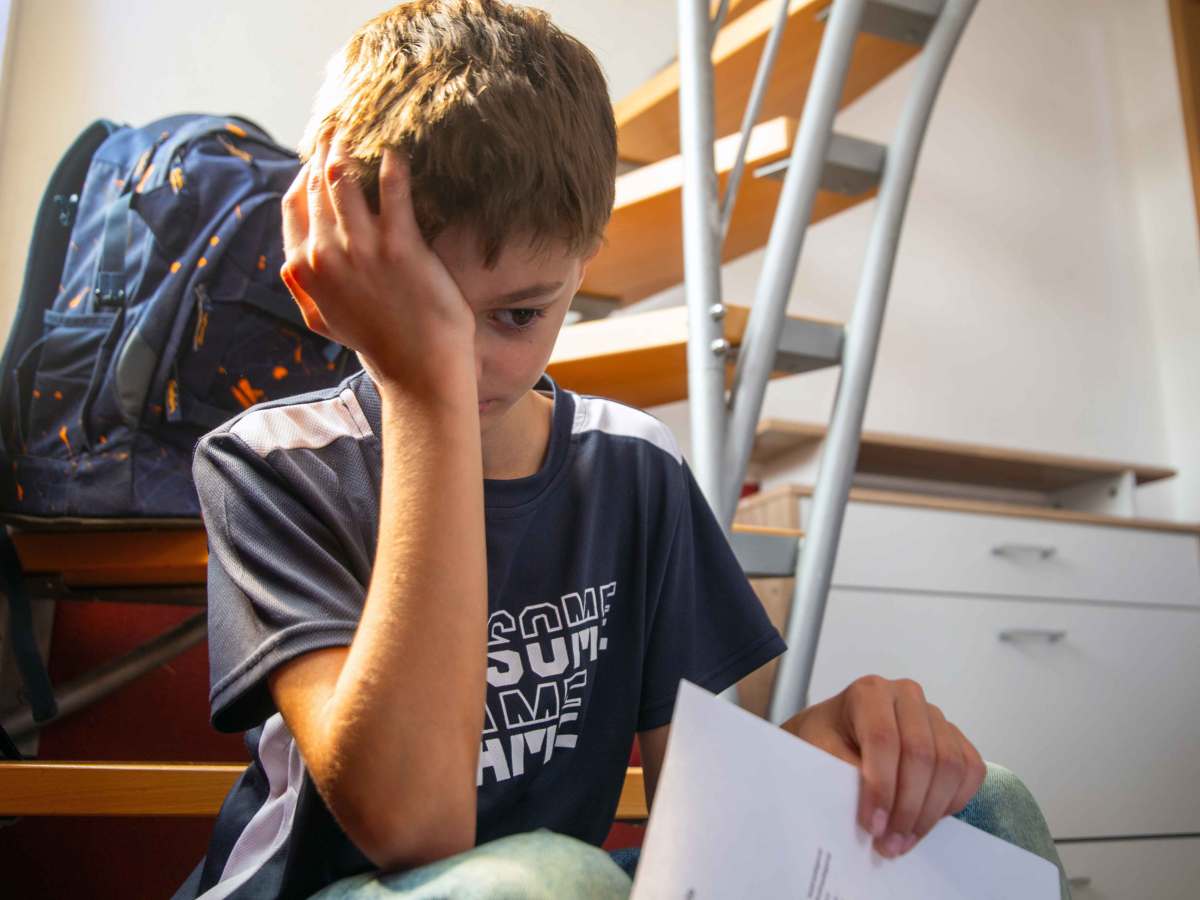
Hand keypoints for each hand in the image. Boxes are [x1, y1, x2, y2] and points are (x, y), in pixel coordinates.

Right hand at [280, 130, 475, 397]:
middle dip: (324, 148)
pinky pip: (392, 191)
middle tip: (338, 125)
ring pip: (345, 179)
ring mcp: (362, 249)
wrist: (418, 371)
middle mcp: (326, 255)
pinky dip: (391, 164)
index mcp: (305, 269)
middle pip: (317, 184)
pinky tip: (395, 148)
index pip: (293, 205)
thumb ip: (303, 290)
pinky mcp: (401, 247)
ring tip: (362, 128)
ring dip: (349, 148)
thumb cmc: (378, 345)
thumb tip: (289, 262)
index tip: (316, 155)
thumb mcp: (324, 322)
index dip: (303, 174)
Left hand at [784, 675, 985, 857]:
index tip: (873, 825)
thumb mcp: (818, 752)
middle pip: (922, 753)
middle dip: (908, 807)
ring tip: (904, 840)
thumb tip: (872, 813)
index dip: (881, 787)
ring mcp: (934, 715)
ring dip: (930, 812)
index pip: (884, 738)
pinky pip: (970, 769)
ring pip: (950, 764)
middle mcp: (906, 697)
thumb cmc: (825, 740)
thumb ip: (842, 775)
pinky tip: (927, 819)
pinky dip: (954, 800)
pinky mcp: (953, 736)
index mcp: (869, 693)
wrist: (834, 732)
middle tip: (890, 843)